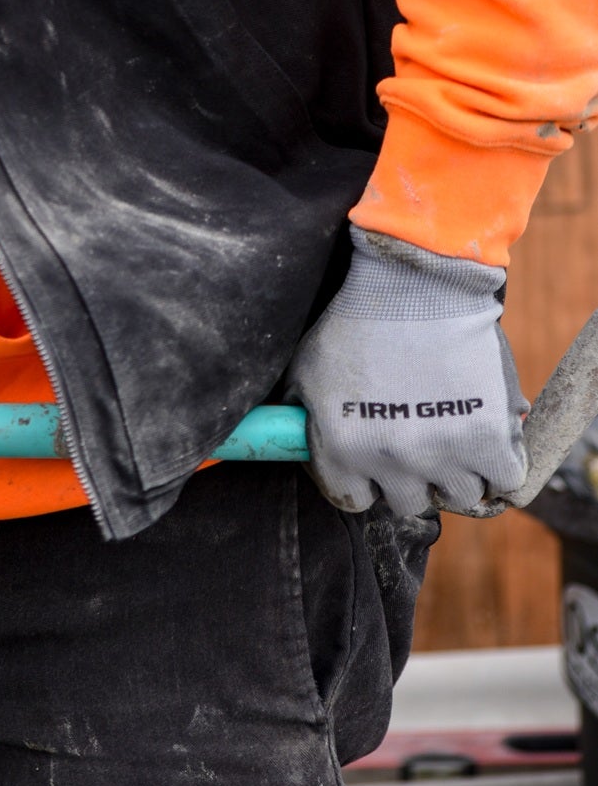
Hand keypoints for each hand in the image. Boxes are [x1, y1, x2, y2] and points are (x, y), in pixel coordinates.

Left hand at [284, 225, 528, 516]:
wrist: (413, 284)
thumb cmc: (356, 319)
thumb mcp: (307, 370)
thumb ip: (297, 417)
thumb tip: (282, 439)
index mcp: (343, 450)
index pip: (353, 498)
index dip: (365, 478)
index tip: (376, 460)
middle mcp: (391, 462)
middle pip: (407, 501)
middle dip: (412, 475)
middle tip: (420, 439)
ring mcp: (442, 453)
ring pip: (458, 496)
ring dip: (458, 471)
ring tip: (456, 435)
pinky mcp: (488, 439)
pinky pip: (504, 479)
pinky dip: (501, 464)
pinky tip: (492, 440)